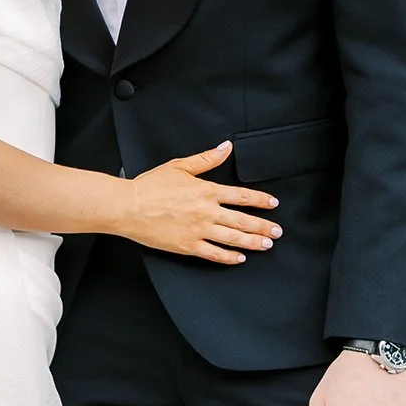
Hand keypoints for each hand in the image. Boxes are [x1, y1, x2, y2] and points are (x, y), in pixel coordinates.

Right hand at [120, 144, 280, 264]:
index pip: (241, 196)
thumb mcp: (179, 166)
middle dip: (263, 227)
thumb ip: (206, 159)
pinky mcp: (187, 245)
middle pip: (243, 220)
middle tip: (277, 231)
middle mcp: (206, 211)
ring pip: (233, 238)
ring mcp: (198, 230)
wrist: (129, 206)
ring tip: (266, 245)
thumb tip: (226, 147)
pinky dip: (228, 257)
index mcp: (206, 190)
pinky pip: (214, 253)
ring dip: (252, 242)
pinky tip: (239, 258)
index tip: (273, 204)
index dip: (260, 200)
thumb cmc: (150, 186)